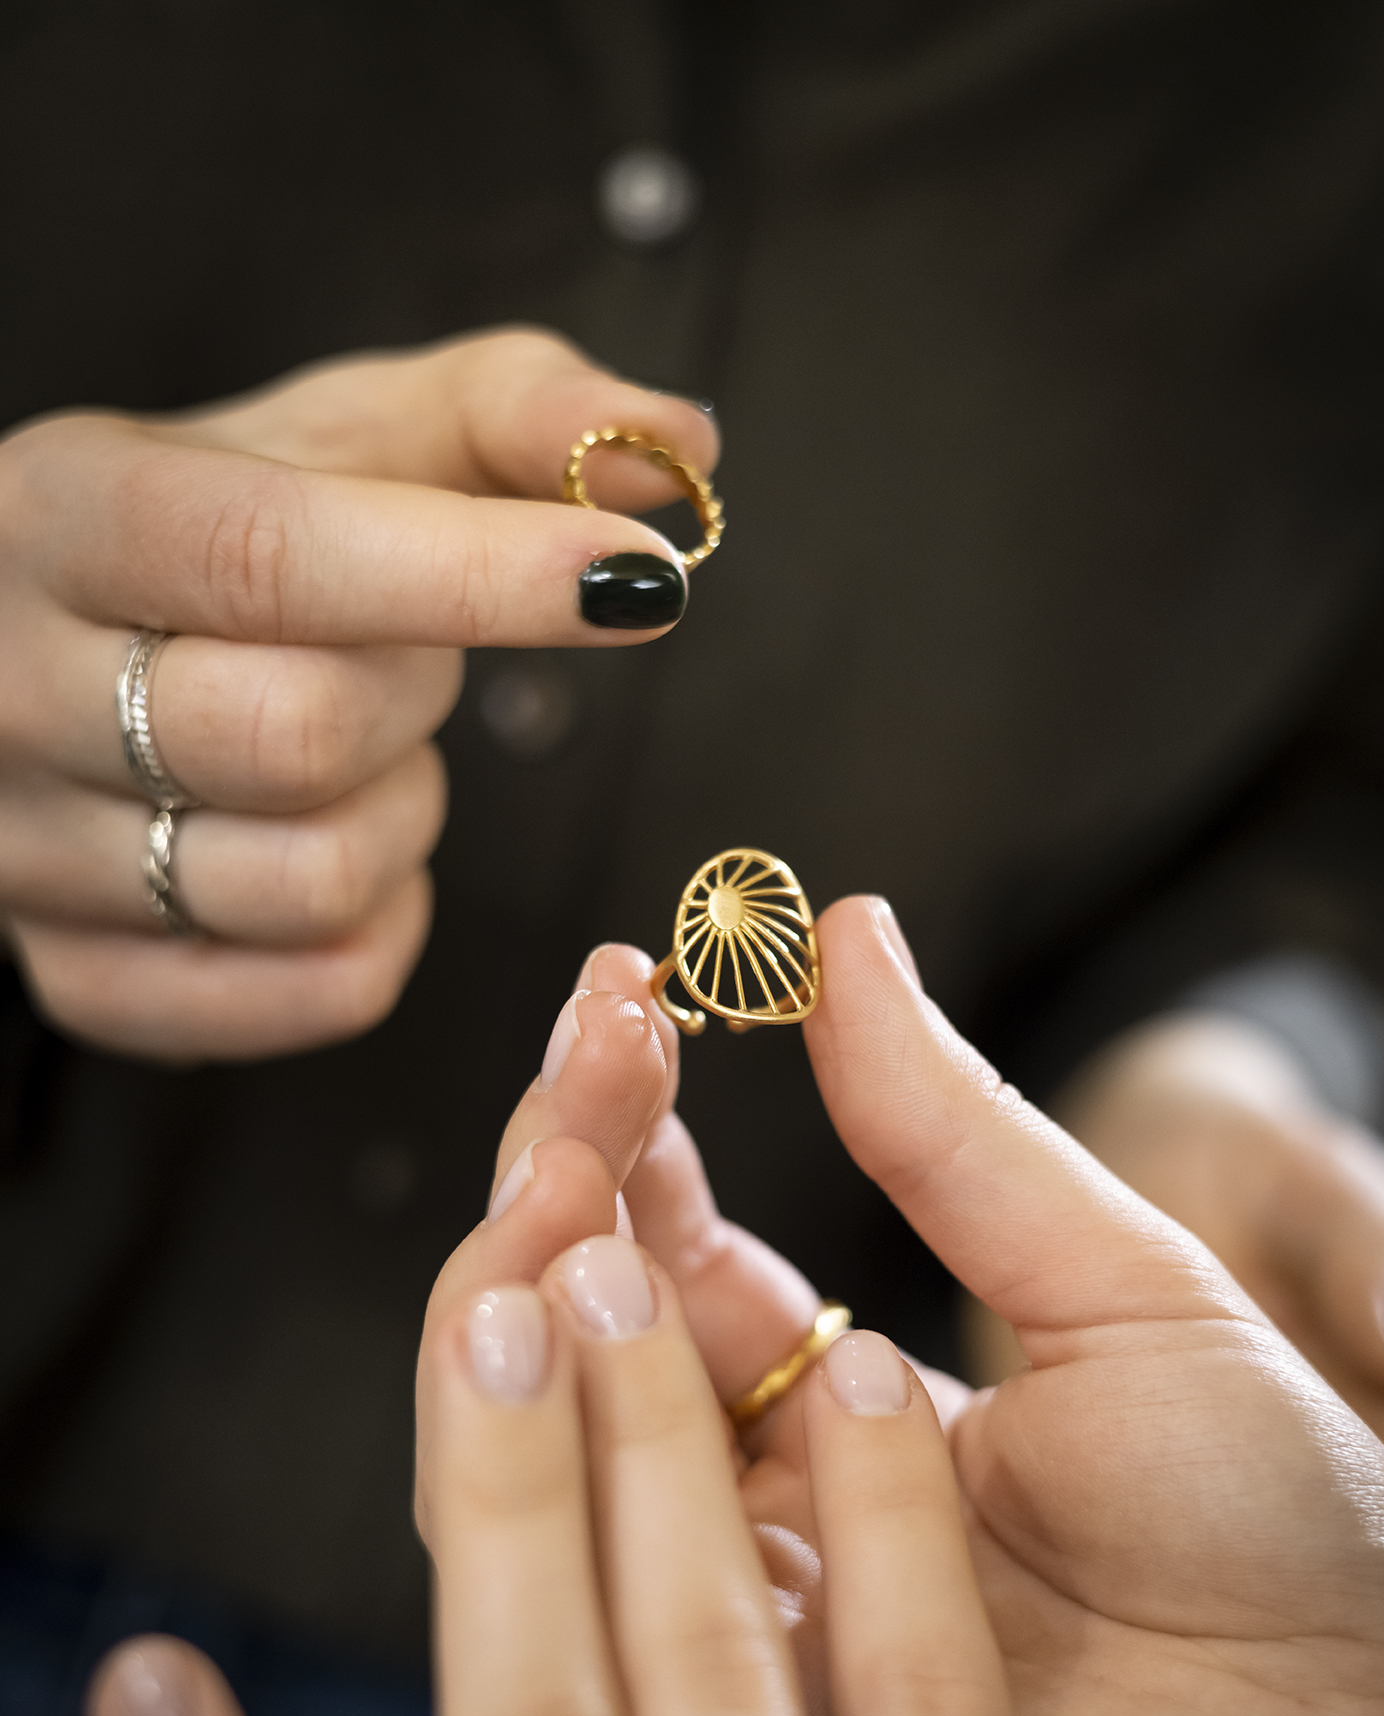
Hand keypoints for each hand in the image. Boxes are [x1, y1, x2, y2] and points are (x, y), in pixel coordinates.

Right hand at [0, 328, 714, 1059]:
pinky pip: (319, 991)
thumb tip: (677, 450)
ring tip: (367, 751)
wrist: (68, 647)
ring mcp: (32, 855)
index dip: (470, 578)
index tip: (630, 582)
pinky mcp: (87, 979)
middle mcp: (15, 689)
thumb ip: (518, 414)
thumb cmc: (229, 533)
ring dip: (405, 816)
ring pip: (314, 880)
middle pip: (297, 735)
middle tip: (413, 656)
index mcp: (66, 514)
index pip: (273, 562)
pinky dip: (388, 926)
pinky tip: (352, 845)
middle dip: (419, 695)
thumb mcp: (350, 434)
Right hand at [622, 900, 1383, 1715]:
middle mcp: (764, 1499)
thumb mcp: (1114, 1283)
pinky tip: (565, 1320)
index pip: (670, 1247)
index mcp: (843, 1398)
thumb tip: (845, 929)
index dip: (631, 1118)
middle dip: (562, 1172)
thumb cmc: (1276, 1513)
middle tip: (596, 1055)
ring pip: (548, 1442)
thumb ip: (954, 1131)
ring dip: (528, 1284)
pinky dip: (548, 1444)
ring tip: (570, 1164)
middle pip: (580, 1328)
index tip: (627, 992)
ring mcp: (741, 1609)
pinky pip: (594, 1592)